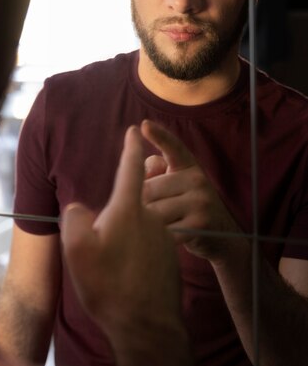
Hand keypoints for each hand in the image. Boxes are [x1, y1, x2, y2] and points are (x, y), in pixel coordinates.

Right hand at [61, 124, 181, 334]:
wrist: (146, 325)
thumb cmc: (108, 287)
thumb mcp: (77, 251)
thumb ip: (76, 218)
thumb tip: (81, 208)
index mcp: (129, 209)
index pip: (131, 168)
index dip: (131, 148)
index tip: (134, 131)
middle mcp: (151, 216)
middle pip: (141, 192)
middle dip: (132, 189)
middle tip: (117, 210)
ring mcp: (163, 236)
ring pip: (146, 217)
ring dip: (136, 218)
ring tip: (122, 238)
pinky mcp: (170, 254)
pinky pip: (153, 237)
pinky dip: (143, 240)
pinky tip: (131, 262)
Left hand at [141, 119, 242, 262]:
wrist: (222, 238)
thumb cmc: (187, 206)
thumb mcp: (176, 185)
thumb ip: (157, 172)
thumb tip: (143, 167)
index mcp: (189, 166)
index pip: (173, 147)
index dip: (159, 136)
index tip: (144, 125)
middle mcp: (197, 179)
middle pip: (148, 189)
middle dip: (142, 203)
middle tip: (155, 213)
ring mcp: (201, 201)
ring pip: (154, 211)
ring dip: (148, 223)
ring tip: (160, 227)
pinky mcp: (200, 224)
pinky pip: (164, 230)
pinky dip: (159, 238)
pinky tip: (165, 240)